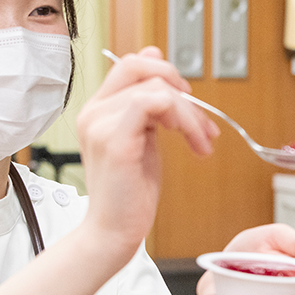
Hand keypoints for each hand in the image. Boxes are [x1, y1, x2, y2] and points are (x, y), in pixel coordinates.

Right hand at [77, 47, 219, 258]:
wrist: (113, 232)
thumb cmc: (129, 194)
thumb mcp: (143, 139)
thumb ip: (150, 107)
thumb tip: (158, 62)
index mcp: (98, 110)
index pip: (129, 64)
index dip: (164, 73)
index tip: (187, 99)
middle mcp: (93, 112)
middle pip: (138, 66)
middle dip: (178, 85)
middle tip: (198, 118)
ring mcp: (101, 124)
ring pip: (155, 88)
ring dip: (190, 114)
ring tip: (200, 140)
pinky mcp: (115, 140)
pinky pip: (153, 103)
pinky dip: (183, 119)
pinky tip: (191, 141)